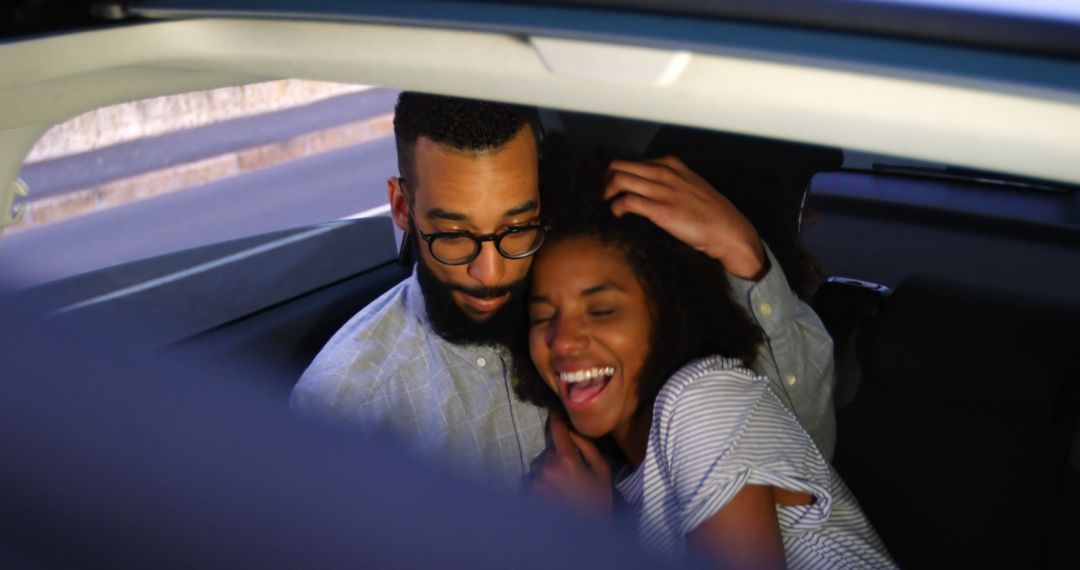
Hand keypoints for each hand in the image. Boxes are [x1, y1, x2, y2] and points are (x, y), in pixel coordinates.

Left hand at [530, 412, 612, 518]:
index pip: (557, 430)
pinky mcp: (529, 495)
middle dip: (558, 456)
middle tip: (573, 473)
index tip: (555, 409)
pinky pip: (534, 481)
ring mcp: (535, 482)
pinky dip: (542, 485)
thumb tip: (573, 430)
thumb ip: (587, 447)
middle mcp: (546, 468)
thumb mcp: (602, 472)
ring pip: (540, 466)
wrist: (585, 534)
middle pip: (548, 451)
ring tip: (564, 488)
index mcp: (566, 460)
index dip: (556, 418)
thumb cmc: (598, 502)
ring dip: (549, 471)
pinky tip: (555, 497)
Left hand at [605, 156, 765, 279]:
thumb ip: (668, 181)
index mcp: (671, 164)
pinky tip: (618, 215)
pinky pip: (626, 202)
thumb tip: (644, 187)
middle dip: (604, 181)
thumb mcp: (689, 185)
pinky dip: (616, 207)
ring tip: (607, 205)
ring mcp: (662, 190)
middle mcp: (664, 172)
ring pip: (619, 180)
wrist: (728, 230)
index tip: (609, 186)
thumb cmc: (710, 212)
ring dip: (606, 193)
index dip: (615, 174)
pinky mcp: (660, 210)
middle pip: (618, 166)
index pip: (631, 161)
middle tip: (603, 196)